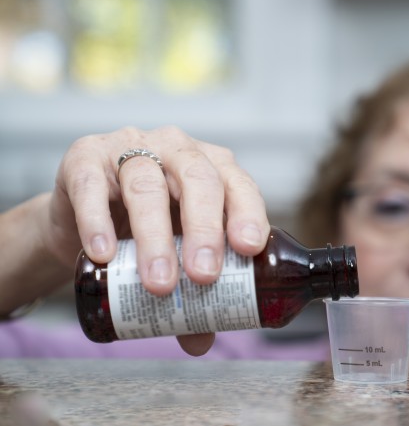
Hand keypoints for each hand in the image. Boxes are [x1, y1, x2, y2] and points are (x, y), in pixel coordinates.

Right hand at [44, 126, 269, 354]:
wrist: (80, 217)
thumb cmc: (141, 228)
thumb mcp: (174, 252)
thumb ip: (190, 293)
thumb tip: (200, 340)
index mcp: (210, 167)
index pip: (238, 184)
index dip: (247, 213)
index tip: (248, 249)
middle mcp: (176, 149)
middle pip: (198, 180)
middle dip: (205, 230)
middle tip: (204, 275)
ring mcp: (130, 147)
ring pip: (146, 186)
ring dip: (155, 237)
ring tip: (159, 283)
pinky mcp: (84, 157)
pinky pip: (91, 187)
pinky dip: (97, 222)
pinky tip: (103, 254)